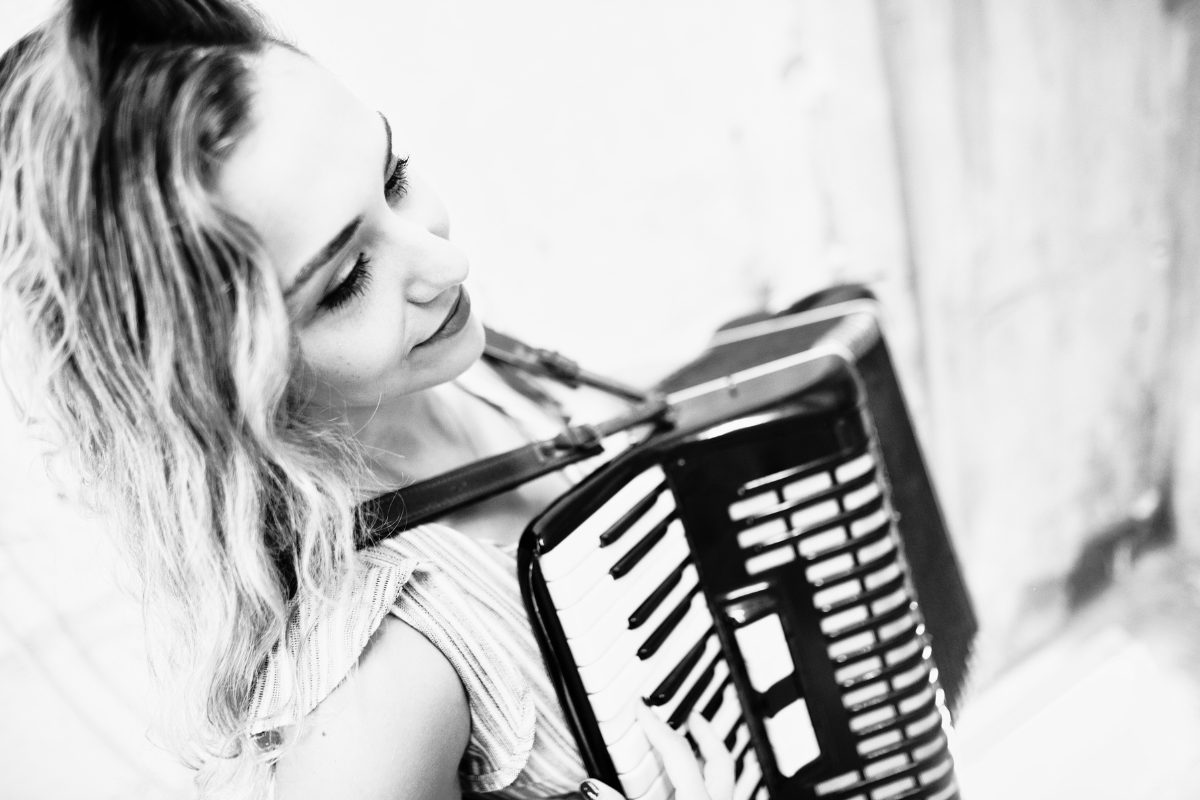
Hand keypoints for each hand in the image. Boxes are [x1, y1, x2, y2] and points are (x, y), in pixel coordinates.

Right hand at [579, 705, 734, 799]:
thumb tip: (592, 786)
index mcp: (697, 798)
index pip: (677, 750)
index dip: (656, 726)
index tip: (642, 708)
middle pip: (720, 758)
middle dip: (706, 732)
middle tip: (692, 716)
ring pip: (728, 777)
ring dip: (713, 757)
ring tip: (700, 745)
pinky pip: (725, 795)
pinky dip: (713, 782)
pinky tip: (700, 785)